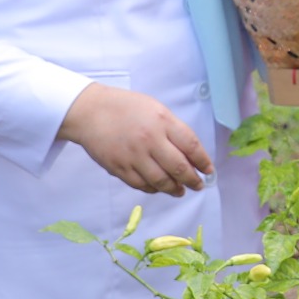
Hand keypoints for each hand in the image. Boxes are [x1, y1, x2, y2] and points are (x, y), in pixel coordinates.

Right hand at [58, 81, 212, 195]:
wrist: (90, 112)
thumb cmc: (126, 108)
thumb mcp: (156, 109)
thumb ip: (173, 130)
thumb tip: (190, 154)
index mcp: (162, 121)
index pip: (191, 145)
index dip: (203, 161)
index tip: (209, 170)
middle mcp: (150, 140)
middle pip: (178, 168)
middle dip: (192, 180)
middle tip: (198, 185)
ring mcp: (133, 156)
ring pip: (161, 181)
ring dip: (174, 189)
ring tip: (180, 191)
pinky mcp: (119, 168)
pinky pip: (141, 185)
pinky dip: (153, 189)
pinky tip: (159, 188)